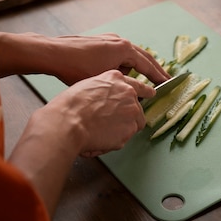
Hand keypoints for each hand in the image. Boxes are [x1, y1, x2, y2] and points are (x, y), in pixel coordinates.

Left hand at [0, 31, 169, 85]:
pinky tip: (122, 72)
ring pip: (130, 54)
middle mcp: (120, 41)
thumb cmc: (77, 69)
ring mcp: (110, 39)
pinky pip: (119, 52)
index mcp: (124, 49)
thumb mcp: (104, 80)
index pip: (147, 64)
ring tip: (145, 77)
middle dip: (154, 69)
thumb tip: (132, 89)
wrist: (55, 53)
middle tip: (165, 79)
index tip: (168, 83)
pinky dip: (126, 62)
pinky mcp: (100, 40)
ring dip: (138, 66)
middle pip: (143, 56)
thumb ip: (122, 82)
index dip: (158, 76)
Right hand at [8, 69, 155, 214]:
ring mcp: (131, 110)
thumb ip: (104, 90)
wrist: (69, 121)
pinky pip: (125, 137)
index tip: (151, 93)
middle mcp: (128, 92)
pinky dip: (115, 141)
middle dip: (126, 116)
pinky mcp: (130, 128)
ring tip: (101, 131)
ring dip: (121, 129)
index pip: (136, 84)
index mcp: (116, 78)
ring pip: (133, 123)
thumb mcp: (88, 85)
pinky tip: (100, 138)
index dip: (144, 91)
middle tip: (109, 123)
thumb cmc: (71, 105)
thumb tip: (107, 100)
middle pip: (136, 107)